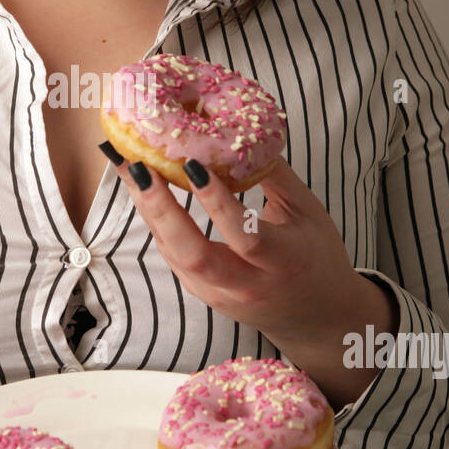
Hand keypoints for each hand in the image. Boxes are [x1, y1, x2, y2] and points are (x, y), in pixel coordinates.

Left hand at [112, 152, 397, 406]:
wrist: (318, 317)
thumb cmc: (316, 255)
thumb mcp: (307, 211)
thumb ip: (273, 174)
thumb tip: (238, 130)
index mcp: (283, 261)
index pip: (244, 235)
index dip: (216, 202)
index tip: (192, 165)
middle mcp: (248, 285)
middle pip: (194, 254)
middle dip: (162, 208)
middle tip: (138, 166)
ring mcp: (221, 295)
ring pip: (175, 257)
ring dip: (149, 211)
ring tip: (129, 168)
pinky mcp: (204, 296)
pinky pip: (174, 259)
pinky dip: (158, 224)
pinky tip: (144, 192)